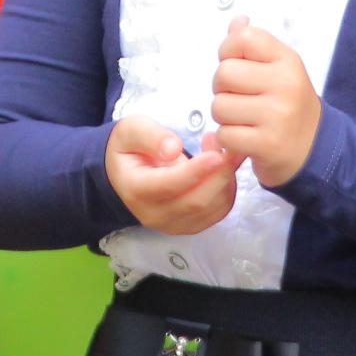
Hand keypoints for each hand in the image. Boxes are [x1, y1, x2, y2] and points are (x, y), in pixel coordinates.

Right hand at [104, 115, 241, 235]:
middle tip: (231, 146)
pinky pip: (217, 212)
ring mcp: (172, 224)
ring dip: (226, 180)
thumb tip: (174, 148)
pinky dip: (228, 190)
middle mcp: (154, 214)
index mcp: (136, 189)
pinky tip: (224, 168)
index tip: (217, 154)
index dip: (196, 171)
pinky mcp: (189, 225)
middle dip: (220, 174)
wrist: (124, 173)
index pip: (170, 185)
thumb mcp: (131, 130)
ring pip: (211, 209)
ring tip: (226, 151)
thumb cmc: (130, 147)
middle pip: (196, 201)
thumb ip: (151, 136)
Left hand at [211, 17, 321, 187]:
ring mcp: (277, 115)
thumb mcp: (280, 69)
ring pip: (219, 106)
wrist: (314, 150)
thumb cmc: (289, 105)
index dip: (228, 52)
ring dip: (224, 116)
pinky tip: (246, 137)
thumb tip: (237, 21)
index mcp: (287, 60)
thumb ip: (254, 45)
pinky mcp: (267, 144)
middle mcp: (285, 84)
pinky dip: (229, 138)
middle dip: (222, 88)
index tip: (237, 66)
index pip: (242, 38)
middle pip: (224, 73)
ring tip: (243, 119)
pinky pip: (225, 134)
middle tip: (238, 98)